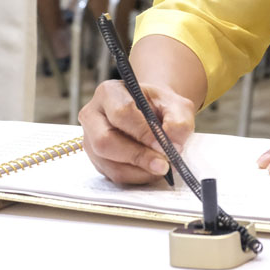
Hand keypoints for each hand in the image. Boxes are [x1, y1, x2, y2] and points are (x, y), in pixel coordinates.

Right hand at [80, 80, 196, 184]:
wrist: (153, 115)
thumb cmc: (161, 107)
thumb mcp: (177, 106)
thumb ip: (179, 122)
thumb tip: (171, 145)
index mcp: (109, 92)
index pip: (121, 113)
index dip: (143, 132)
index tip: (164, 146)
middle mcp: (92, 115)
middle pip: (105, 141)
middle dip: (137, 156)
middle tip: (163, 165)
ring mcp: (90, 140)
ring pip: (109, 163)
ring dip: (139, 170)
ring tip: (162, 168)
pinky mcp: (96, 160)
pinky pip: (113, 175)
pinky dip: (136, 177)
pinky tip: (152, 171)